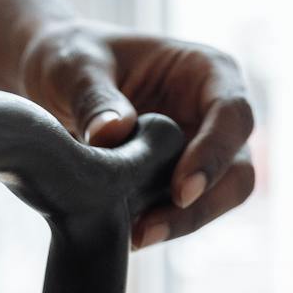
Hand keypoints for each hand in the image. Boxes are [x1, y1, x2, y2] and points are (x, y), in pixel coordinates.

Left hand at [18, 20, 256, 248]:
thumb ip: (93, 97)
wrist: (54, 81)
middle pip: (238, 167)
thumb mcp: (75, 66)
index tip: (182, 190)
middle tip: (150, 229)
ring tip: (134, 236)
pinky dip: (162, 225)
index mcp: (208, 70)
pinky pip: (186, 211)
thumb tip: (112, 135)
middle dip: (203, 204)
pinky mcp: (182, 179)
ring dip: (182, 223)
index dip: (214, 153)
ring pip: (220, 198)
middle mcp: (216, 112)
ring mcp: (204, 148)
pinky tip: (127, 234)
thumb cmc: (73, 56)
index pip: (233, 113)